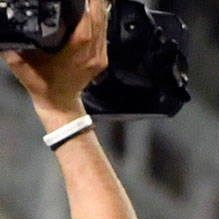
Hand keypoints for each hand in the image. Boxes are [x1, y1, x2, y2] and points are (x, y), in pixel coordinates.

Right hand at [4, 0, 107, 127]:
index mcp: (73, 58)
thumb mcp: (22, 67)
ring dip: (100, 7)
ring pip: (104, 27)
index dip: (87, 9)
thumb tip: (3, 37)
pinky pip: (105, 33)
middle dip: (95, 2)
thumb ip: (12, 49)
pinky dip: (101, 17)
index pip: (85, 30)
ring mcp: (98, 59)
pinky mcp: (102, 59)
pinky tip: (96, 6)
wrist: (60, 104)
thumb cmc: (43, 86)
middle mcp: (89, 58)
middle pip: (98, 23)